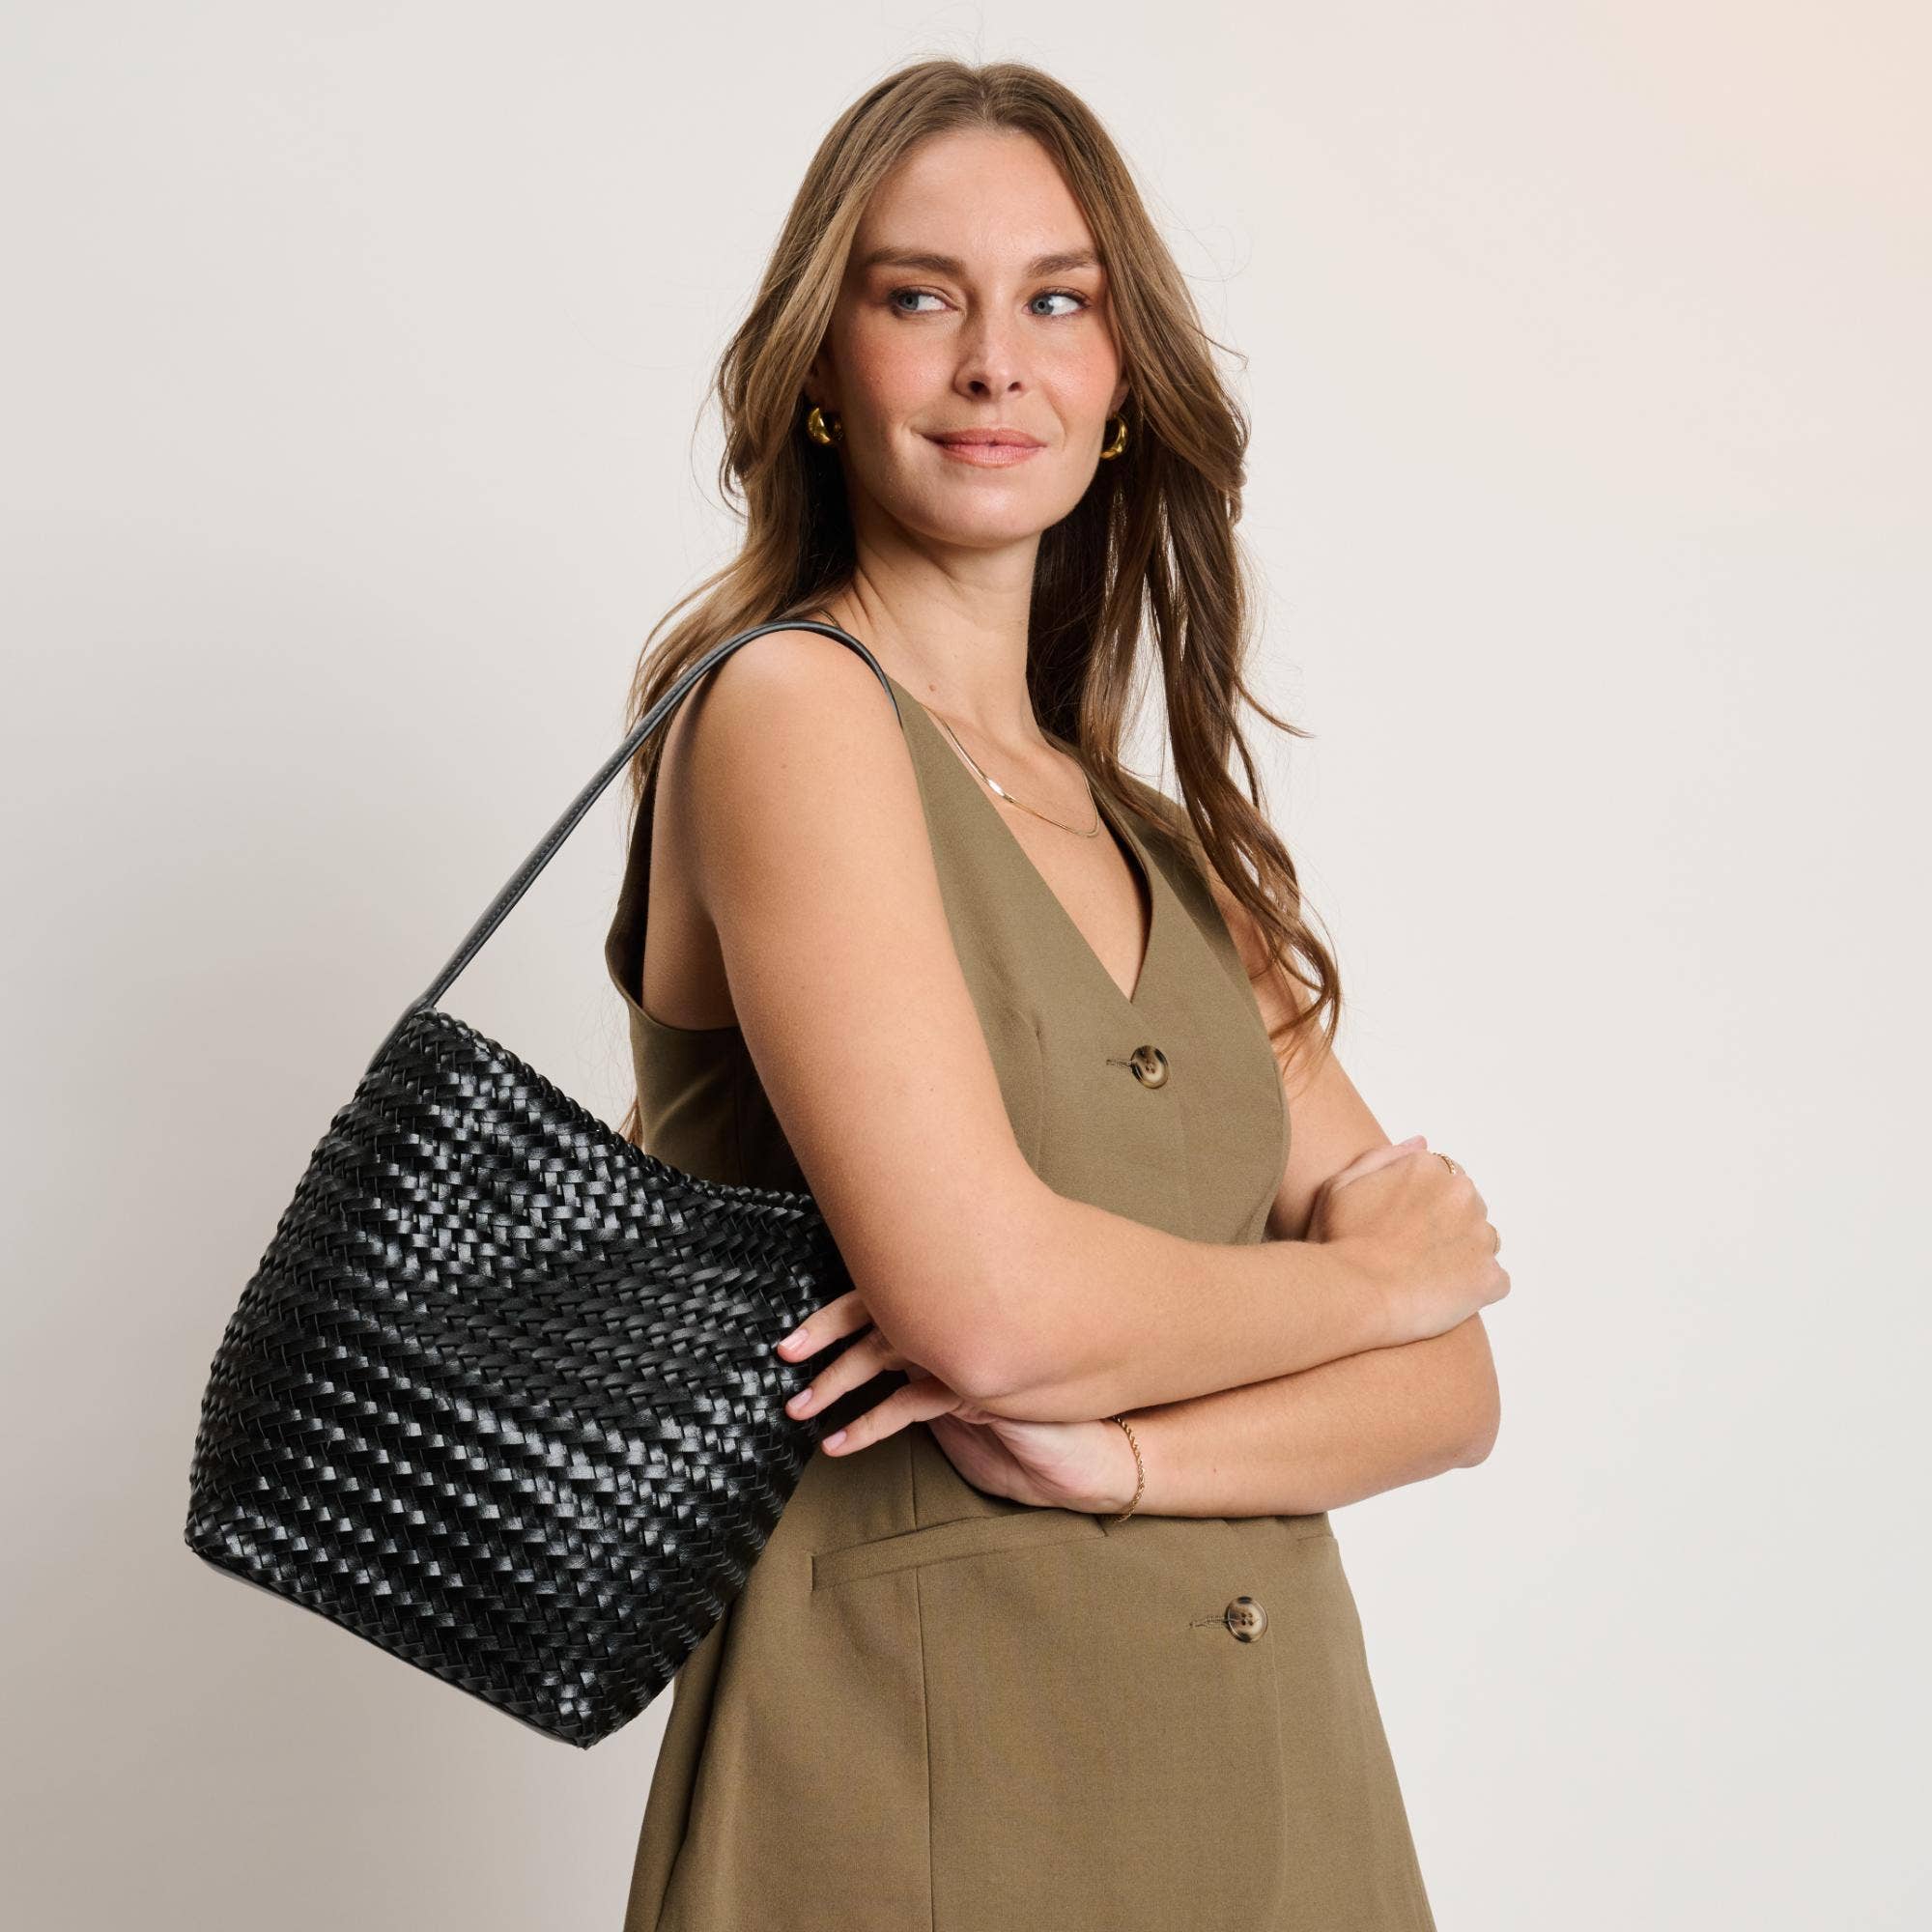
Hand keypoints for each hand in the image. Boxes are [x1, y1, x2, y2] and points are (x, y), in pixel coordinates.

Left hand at [771, 1289, 1139, 1512]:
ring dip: (836, 1385)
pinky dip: (868, 1426)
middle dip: (823, 1338)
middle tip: (784, 1356)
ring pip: (884, 1357)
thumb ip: (936, 1362)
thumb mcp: (973, 1380)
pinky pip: (909, 1405)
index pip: (880, 1295)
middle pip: (873, 1317)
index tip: (792, 1339)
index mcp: (950, 1305)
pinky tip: (839, 1444)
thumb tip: (886, 1363)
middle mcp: (954, 1319)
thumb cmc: (1035, 1404)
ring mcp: (964, 1349)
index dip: (832, 1316)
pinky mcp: (974, 1386)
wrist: (1092, 1431)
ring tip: (799, 1410)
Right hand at [1312, 1134, 1510, 1345]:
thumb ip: (1383, 1157)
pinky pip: (1493, 1281)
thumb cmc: (1339, 1242)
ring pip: (1482, 1242)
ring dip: (1462, 1256)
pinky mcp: (1490, 1276)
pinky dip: (1473, 1290)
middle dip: (1447, 1227)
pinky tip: (1440, 1296)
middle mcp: (1461, 1193)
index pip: (1445, 1177)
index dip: (1425, 1204)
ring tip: (1424, 1277)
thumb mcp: (1341, 1184)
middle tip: (1411, 1253)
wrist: (1352, 1293)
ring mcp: (1480, 1235)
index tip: (1404, 1226)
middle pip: (1467, 1207)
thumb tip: (1422, 1143)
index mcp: (1428, 1168)